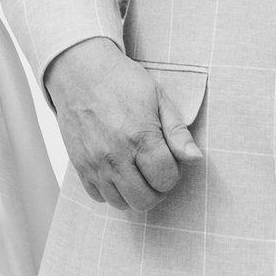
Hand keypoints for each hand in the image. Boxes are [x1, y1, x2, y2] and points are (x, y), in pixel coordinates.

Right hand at [44, 36, 199, 216]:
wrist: (80, 71)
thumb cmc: (123, 82)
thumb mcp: (158, 98)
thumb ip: (178, 132)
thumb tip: (196, 158)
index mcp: (140, 137)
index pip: (166, 180)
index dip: (174, 172)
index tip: (168, 158)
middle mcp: (115, 155)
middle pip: (145, 200)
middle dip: (157, 189)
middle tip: (155, 170)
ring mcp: (94, 164)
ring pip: (122, 203)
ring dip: (134, 193)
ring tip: (137, 171)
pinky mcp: (79, 166)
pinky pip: (98, 196)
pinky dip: (111, 191)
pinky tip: (117, 172)